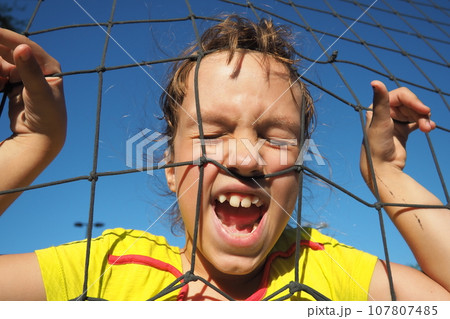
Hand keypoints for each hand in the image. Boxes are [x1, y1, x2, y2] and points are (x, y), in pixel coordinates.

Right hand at [0, 28, 65, 149]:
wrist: (41, 139)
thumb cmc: (47, 116)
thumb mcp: (38, 93)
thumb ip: (30, 71)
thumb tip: (22, 47)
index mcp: (48, 66)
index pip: (25, 46)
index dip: (6, 37)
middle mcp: (37, 68)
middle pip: (9, 52)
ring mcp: (24, 77)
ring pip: (1, 63)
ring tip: (1, 83)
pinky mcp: (12, 86)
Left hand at [360, 80, 434, 184]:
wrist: (381, 168)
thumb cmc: (377, 144)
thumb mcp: (380, 120)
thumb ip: (380, 101)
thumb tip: (375, 81)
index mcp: (377, 107)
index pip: (401, 95)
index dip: (414, 101)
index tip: (424, 110)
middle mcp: (385, 113)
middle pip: (410, 104)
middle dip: (420, 112)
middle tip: (426, 124)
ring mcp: (394, 122)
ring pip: (415, 113)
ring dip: (423, 119)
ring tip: (427, 129)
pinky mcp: (402, 132)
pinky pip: (416, 122)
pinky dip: (424, 123)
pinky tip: (429, 128)